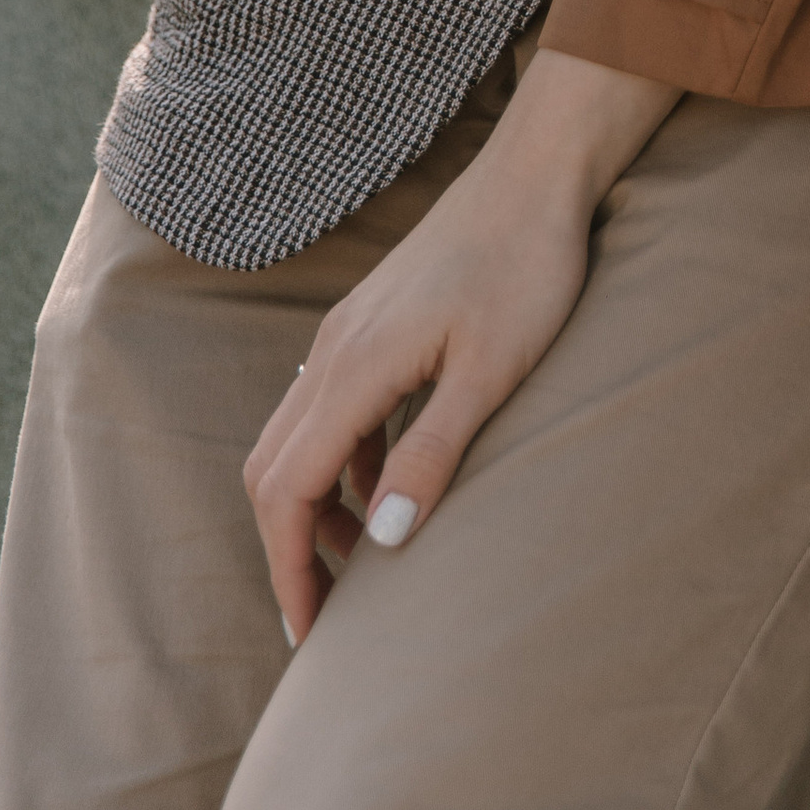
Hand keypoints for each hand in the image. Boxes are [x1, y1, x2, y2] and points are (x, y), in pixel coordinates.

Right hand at [242, 50, 678, 641]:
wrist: (537, 175)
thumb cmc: (528, 267)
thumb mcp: (493, 370)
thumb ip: (433, 451)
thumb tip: (380, 539)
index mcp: (355, 368)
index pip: (287, 490)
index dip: (290, 568)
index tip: (310, 634)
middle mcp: (333, 351)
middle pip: (273, 470)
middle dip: (288, 548)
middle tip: (326, 617)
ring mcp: (347, 332)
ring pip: (294, 438)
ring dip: (313, 506)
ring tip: (359, 563)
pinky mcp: (370, 321)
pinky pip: (327, 408)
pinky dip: (337, 461)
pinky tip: (380, 483)